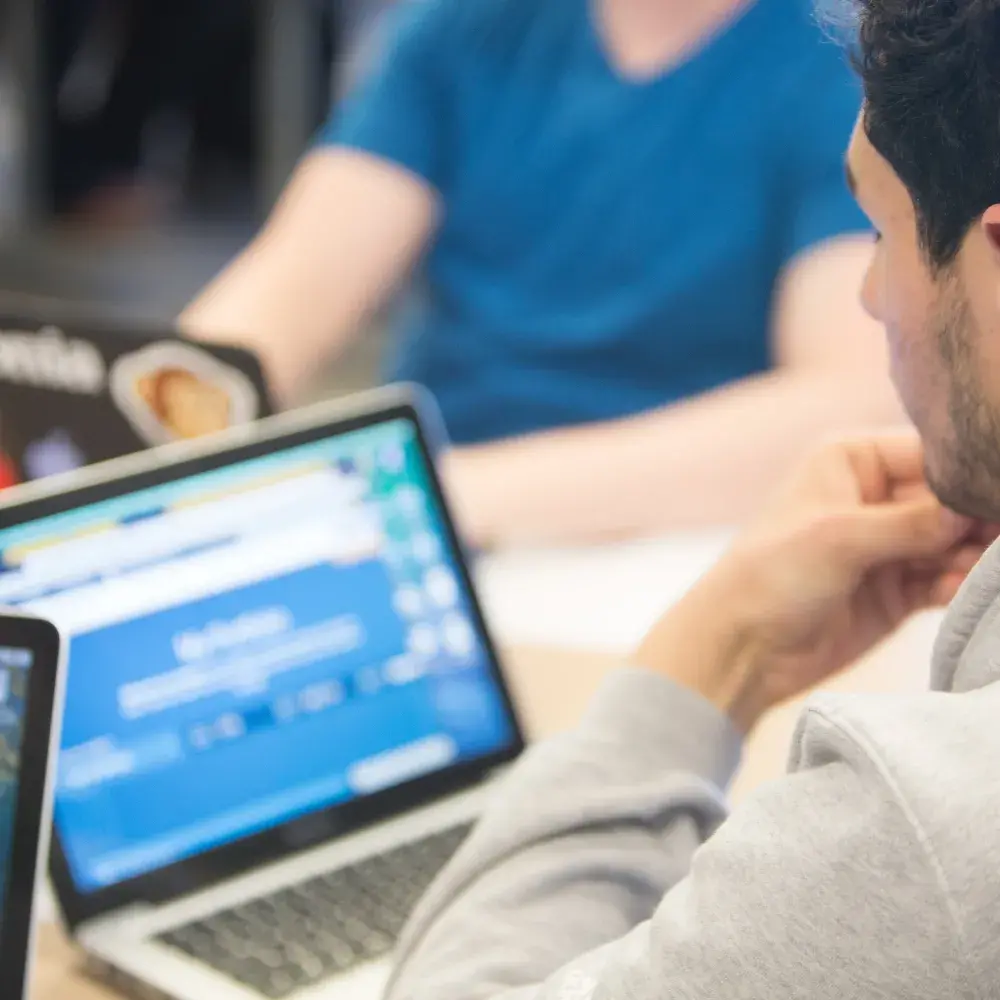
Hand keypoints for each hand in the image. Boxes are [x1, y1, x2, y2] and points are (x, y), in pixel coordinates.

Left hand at [636, 432, 998, 732]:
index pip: (932, 453)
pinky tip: (957, 591)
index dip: (970, 476)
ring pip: (956, 542)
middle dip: (976, 521)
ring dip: (973, 557)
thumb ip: (912, 522)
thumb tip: (971, 510)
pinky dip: (958, 586)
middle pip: (952, 500)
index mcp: (852, 459)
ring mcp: (888, 545)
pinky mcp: (897, 590)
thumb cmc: (771, 574)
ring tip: (972, 570)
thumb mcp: (839, 537)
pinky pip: (945, 580)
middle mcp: (874, 496)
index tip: (993, 500)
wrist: (742, 647)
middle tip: (992, 543)